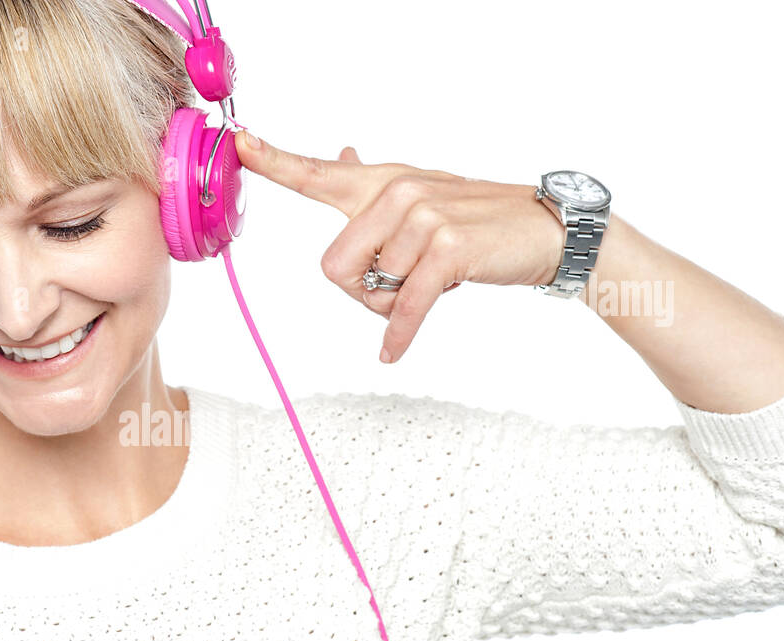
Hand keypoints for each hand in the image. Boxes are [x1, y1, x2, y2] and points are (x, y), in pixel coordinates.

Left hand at [233, 129, 565, 362]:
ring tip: (432, 284)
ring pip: (373, 290)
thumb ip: (376, 184)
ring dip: (395, 305)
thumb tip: (342, 152)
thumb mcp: (424, 194)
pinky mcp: (447, 248)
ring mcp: (424, 218)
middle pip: (334, 267)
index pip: (318, 171)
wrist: (543, 230)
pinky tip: (392, 351)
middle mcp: (398, 192)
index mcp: (383, 181)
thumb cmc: (477, 220)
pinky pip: (404, 306)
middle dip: (361, 293)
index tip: (240, 144)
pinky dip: (399, 334)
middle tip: (398, 287)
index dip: (276, 161)